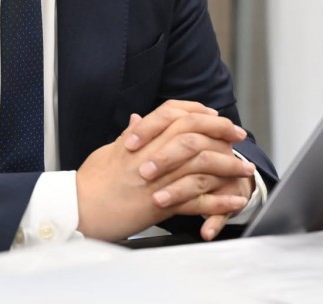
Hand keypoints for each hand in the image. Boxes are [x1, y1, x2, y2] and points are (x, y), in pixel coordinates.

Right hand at [75, 102, 254, 241]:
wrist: (78, 210)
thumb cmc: (89, 183)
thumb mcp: (109, 151)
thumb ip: (129, 135)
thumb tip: (139, 120)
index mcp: (140, 140)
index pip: (175, 115)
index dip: (199, 113)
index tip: (216, 116)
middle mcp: (150, 155)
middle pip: (194, 134)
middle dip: (221, 132)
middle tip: (238, 136)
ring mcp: (157, 180)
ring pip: (200, 166)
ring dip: (228, 166)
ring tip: (244, 170)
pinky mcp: (160, 205)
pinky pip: (197, 201)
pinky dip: (219, 200)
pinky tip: (234, 199)